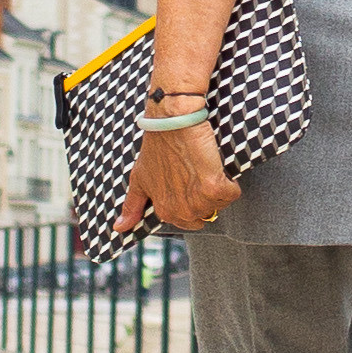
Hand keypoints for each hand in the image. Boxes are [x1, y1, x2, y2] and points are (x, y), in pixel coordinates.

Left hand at [116, 114, 241, 239]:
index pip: (189, 222)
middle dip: (207, 197)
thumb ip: (132, 205)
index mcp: (165, 212)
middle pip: (207, 215)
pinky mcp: (214, 188)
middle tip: (198, 175)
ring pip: (221, 204)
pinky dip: (230, 181)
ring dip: (219, 187)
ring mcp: (198, 202)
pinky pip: (232, 193)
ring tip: (205, 168)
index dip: (192, 201)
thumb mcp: (139, 178)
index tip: (189, 183)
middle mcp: (181, 211)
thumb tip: (119, 228)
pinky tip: (216, 166)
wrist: (172, 123)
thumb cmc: (156, 147)